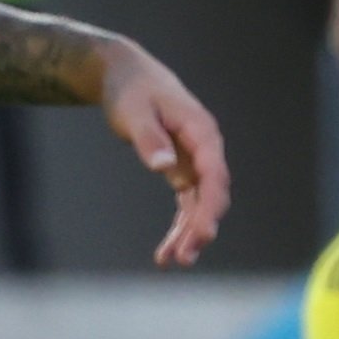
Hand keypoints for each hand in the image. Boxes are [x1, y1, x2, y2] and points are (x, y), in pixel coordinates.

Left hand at [98, 37, 228, 265]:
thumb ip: (149, 138)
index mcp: (201, 131)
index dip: (211, 206)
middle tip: (185, 257)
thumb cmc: (130, 91)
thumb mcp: (134, 112)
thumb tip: (163, 167)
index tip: (203, 233)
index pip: (214, 174)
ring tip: (172, 261)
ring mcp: (194, 161)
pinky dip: (177, 227)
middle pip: (211, 194)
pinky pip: (185, 204)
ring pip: (198, 204)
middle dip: (200, 227)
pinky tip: (165, 253)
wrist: (124, 76)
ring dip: (188, 234)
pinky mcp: (181, 170)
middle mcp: (204, 149)